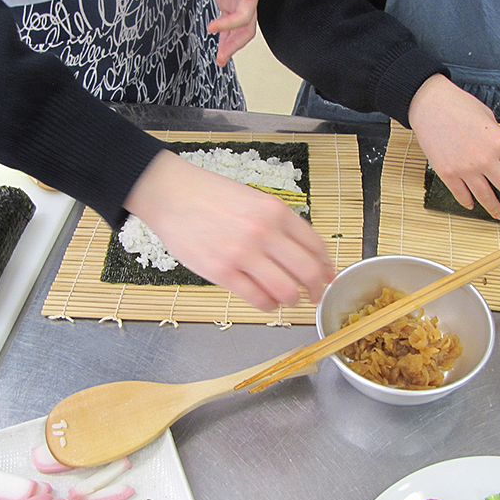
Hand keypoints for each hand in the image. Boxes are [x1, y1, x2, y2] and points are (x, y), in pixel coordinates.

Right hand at [123, 150, 334, 311]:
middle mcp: (264, 232)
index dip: (327, 267)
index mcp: (276, 212)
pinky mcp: (221, 272)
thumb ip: (279, 225)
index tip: (327, 277)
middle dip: (316, 289)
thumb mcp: (255, 200)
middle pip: (308, 272)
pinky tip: (265, 302)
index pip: (316, 246)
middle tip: (314, 296)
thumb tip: (304, 254)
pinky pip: (257, 299)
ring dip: (291, 300)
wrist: (172, 194)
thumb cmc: (211, 196)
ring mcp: (243, 253)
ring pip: (286, 291)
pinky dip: (267, 306)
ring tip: (286, 300)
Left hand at [196, 0, 261, 66]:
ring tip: (220, 59)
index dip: (229, 25)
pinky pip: (230, 24)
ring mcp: (238, 1)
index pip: (245, 16)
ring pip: (239, 30)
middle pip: (246, 29)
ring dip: (230, 45)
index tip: (211, 27)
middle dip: (234, 45)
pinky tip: (220, 46)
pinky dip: (225, 36)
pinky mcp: (228, 1)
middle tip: (221, 58)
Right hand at [408, 74, 499, 219]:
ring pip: (486, 197)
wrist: (430, 105)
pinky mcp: (448, 174)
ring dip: (496, 208)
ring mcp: (465, 169)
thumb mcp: (489, 118)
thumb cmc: (460, 106)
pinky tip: (473, 205)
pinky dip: (469, 202)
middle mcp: (485, 160)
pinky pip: (462, 195)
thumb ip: (499, 139)